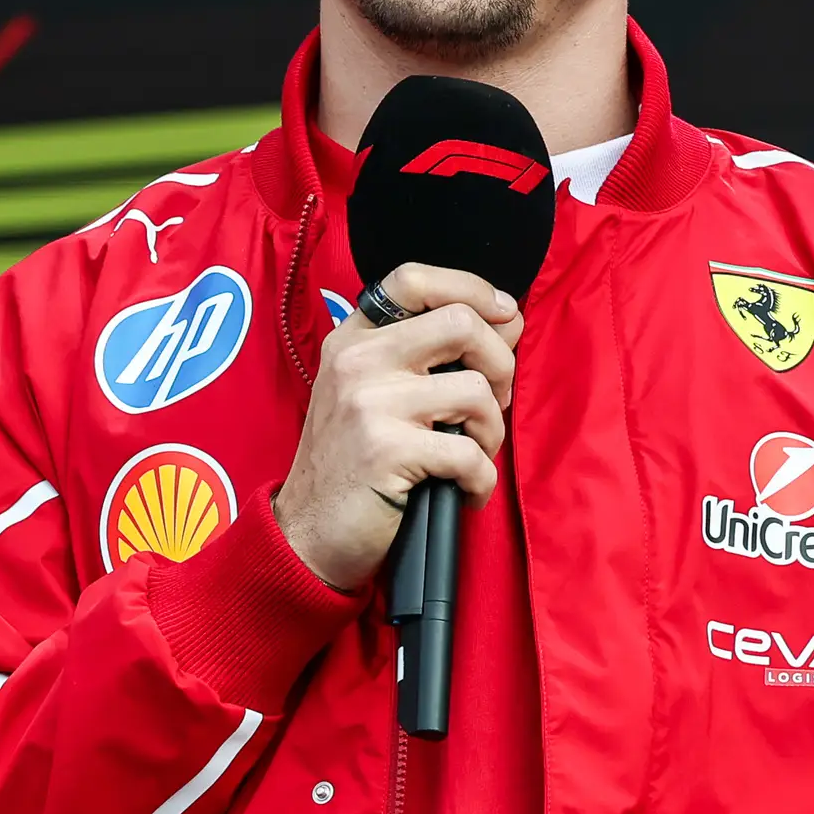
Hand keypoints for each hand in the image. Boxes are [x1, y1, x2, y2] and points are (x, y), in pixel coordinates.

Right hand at [272, 261, 525, 589]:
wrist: (306, 535)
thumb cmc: (349, 466)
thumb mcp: (368, 394)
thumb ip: (423, 355)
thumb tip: (508, 318)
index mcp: (352, 340)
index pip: (414, 278)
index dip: (472, 289)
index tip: (501, 317)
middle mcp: (357, 361)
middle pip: (461, 323)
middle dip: (501, 364)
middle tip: (492, 403)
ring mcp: (369, 404)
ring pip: (476, 390)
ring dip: (492, 431)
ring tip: (472, 454)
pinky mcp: (386, 451)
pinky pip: (469, 453)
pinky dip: (481, 480)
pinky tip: (465, 492)